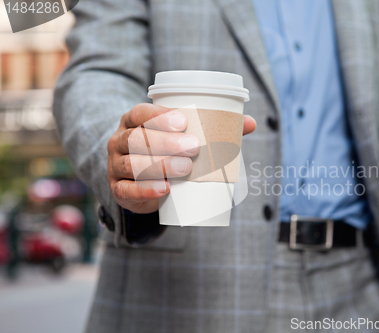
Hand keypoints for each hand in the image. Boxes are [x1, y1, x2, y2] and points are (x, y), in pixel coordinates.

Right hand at [107, 103, 256, 212]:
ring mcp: (115, 166)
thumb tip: (250, 123)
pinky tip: (165, 190)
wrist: (139, 179)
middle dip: (166, 142)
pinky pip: (126, 190)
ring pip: (131, 164)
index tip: (184, 121)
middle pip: (137, 139)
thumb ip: (213, 128)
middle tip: (194, 148)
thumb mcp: (180, 137)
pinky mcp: (117, 189)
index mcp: (134, 122)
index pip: (140, 113)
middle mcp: (119, 141)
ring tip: (186, 169)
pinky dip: (145, 190)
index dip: (159, 115)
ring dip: (159, 166)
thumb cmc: (166, 150)